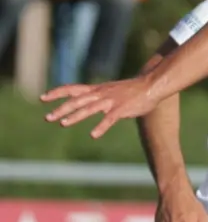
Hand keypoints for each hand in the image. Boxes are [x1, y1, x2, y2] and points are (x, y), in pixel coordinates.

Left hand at [40, 74, 159, 137]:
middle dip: (61, 109)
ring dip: (75, 116)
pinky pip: (109, 119)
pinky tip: (93, 135)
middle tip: (47, 118)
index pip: (72, 89)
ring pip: (89, 108)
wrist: (151, 86)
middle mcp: (100, 94)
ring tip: (62, 124)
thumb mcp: (111, 90)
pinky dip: (101, 127)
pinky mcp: (121, 109)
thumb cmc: (132, 90)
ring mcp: (110, 101)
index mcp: (96, 89)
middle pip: (76, 100)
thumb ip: (98, 95)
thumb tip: (87, 101)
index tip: (42, 98)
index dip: (56, 93)